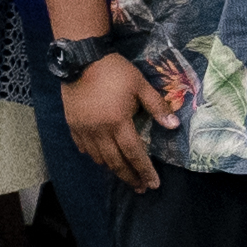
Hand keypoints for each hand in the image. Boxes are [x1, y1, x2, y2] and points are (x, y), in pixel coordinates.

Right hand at [65, 53, 175, 192]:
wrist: (80, 58)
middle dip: (130, 177)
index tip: (153, 184)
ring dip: (112, 168)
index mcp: (118, 123)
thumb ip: (157, 107)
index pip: (134, 154)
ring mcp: (84, 129)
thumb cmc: (114, 71)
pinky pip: (83, 147)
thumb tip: (174, 126)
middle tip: (140, 187)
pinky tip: (100, 157)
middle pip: (116, 162)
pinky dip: (94, 156)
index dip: (145, 171)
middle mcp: (100, 131)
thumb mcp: (140, 85)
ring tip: (123, 173)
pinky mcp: (72, 124)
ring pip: (98, 158)